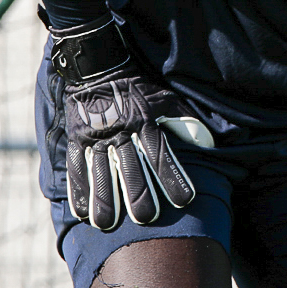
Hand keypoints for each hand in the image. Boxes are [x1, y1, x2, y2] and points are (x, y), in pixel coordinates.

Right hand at [51, 17, 199, 230]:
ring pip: (101, 171)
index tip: (186, 200)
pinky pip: (77, 166)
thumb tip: (209, 144)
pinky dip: (79, 190)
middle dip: (138, 193)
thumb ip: (185, 123)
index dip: (174, 176)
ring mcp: (96, 136)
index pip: (162, 154)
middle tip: (146, 219)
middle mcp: (121, 132)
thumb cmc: (136, 87)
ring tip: (108, 223)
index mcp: (144, 123)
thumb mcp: (164, 99)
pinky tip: (83, 212)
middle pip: (131, 166)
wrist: (96, 64)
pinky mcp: (77, 138)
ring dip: (105, 198)